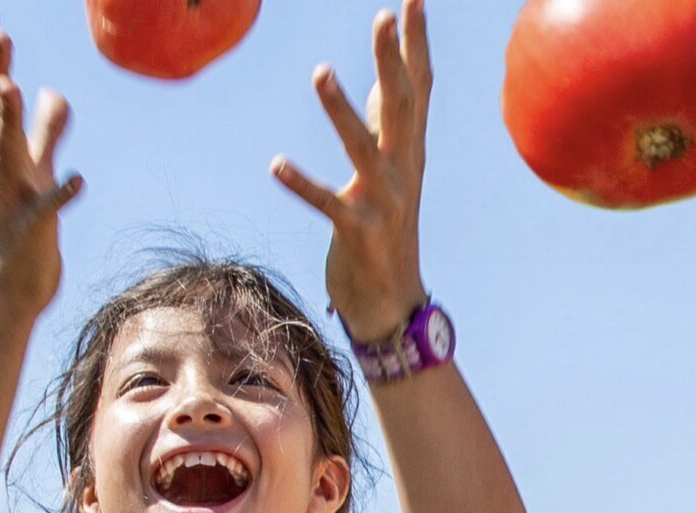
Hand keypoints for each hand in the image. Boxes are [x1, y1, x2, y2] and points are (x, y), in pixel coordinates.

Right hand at [0, 0, 82, 316]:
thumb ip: (45, 131)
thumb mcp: (33, 173)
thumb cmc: (20, 230)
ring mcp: (10, 200)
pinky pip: (44, 210)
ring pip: (4, 153)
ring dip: (9, 119)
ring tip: (12, 83)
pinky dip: (59, 194)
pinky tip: (78, 179)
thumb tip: (53, 90)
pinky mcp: (31, 233)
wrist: (6, 294)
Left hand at [272, 0, 431, 342]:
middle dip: (392, 62)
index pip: (418, 88)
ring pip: (364, 150)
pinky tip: (276, 164)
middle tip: (382, 17)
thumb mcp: (392, 172)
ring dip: (341, 112)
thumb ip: (388, 125)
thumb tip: (386, 78)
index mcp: (410, 153)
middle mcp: (403, 172)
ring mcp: (383, 203)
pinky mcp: (357, 234)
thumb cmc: (385, 230)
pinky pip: (328, 204)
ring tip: (320, 72)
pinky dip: (303, 185)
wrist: (391, 301)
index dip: (415, 44)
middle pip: (402, 108)